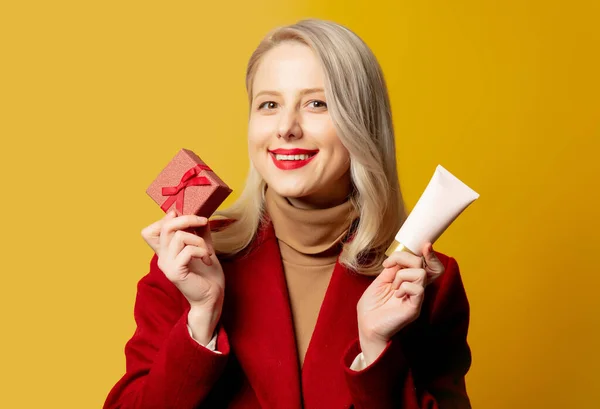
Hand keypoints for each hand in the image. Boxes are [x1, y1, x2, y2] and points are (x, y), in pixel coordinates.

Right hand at [141, 210, 224, 340]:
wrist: (212, 297)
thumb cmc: (208, 274)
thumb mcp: (203, 247)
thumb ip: (199, 232)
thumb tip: (200, 217)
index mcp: (165, 251)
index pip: (149, 231)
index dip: (167, 219)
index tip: (189, 221)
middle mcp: (162, 258)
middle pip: (166, 226)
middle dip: (188, 219)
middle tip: (203, 222)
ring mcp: (167, 265)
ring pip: (178, 236)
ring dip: (199, 240)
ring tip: (207, 252)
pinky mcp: (176, 273)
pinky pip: (187, 250)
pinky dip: (201, 251)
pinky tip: (207, 260)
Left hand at [356, 243, 443, 364]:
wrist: (366, 325)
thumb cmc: (371, 307)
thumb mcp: (379, 282)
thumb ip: (392, 269)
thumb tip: (400, 257)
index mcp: (408, 281)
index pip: (428, 265)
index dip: (430, 254)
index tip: (426, 245)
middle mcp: (416, 288)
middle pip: (424, 263)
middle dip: (405, 258)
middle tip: (389, 266)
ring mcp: (417, 298)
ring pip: (421, 273)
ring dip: (402, 275)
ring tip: (393, 287)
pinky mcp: (415, 307)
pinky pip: (417, 288)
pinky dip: (404, 286)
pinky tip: (396, 295)